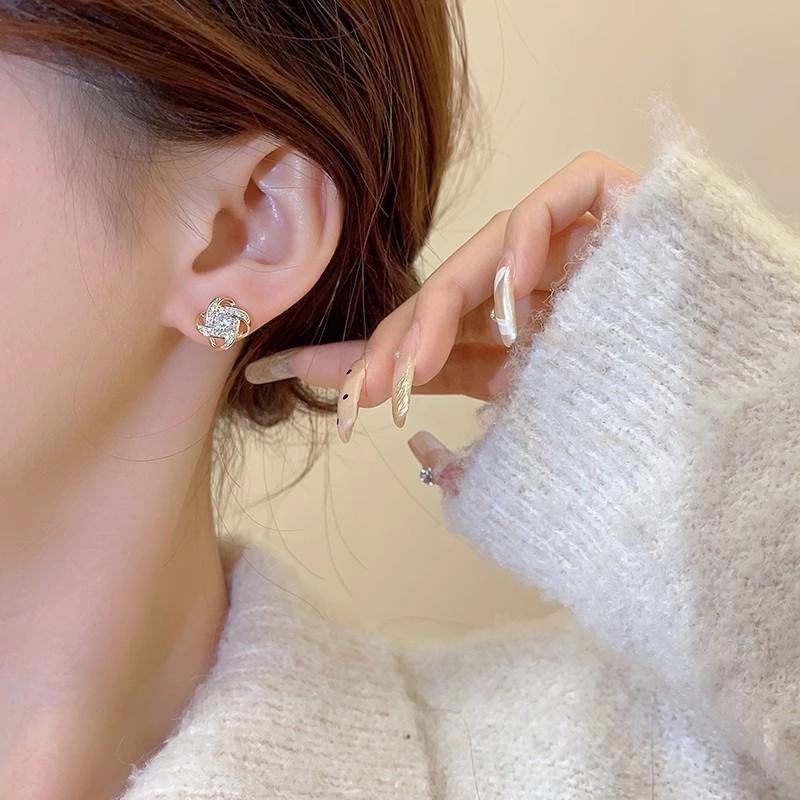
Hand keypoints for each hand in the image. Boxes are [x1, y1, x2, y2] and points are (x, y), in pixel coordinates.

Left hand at [245, 151, 639, 470]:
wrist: (715, 357)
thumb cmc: (621, 379)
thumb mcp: (522, 396)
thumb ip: (454, 394)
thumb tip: (386, 426)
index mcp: (500, 317)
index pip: (425, 328)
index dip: (371, 353)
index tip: (309, 379)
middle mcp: (519, 272)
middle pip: (443, 292)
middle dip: (399, 342)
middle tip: (366, 392)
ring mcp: (559, 235)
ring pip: (485, 251)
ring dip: (445, 309)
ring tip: (418, 368)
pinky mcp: (603, 197)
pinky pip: (559, 200)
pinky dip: (530, 242)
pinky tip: (517, 296)